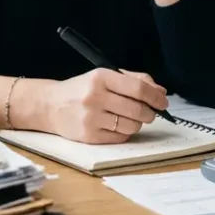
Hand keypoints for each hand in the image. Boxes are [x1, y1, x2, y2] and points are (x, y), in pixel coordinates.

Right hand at [42, 68, 169, 143]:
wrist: (51, 105)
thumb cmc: (83, 89)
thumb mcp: (105, 76)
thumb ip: (134, 80)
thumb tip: (160, 92)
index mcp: (100, 77)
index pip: (138, 88)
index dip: (155, 97)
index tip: (163, 101)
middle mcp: (95, 97)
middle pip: (137, 109)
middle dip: (150, 113)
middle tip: (150, 112)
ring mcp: (91, 118)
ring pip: (131, 126)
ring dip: (138, 123)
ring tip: (130, 118)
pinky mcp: (89, 136)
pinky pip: (120, 137)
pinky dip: (124, 132)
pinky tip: (116, 125)